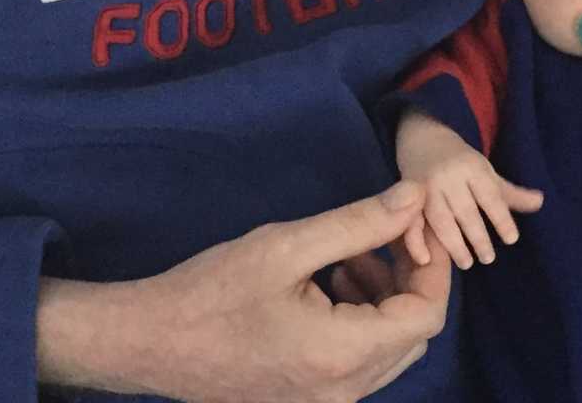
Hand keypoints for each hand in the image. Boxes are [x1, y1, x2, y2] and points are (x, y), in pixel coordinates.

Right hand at [36, 182, 449, 401]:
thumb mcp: (287, 245)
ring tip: (351, 255)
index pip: (427, 315)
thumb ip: (359, 223)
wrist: (149, 341)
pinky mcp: (309, 400)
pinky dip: (362, 320)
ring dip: (386, 297)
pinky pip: (361, 363)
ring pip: (389, 349)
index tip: (415, 223)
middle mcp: (345, 391)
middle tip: (386, 232)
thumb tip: (415, 198)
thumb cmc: (213, 290)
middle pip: (413, 334)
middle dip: (411, 278)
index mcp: (343, 354)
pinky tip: (331, 283)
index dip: (433, 265)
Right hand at [395, 109, 542, 269]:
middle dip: (478, 237)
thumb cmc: (460, 161)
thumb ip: (509, 192)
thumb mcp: (486, 171)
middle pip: (465, 210)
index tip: (511, 239)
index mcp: (471, 167)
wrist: (421, 137)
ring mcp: (424, 187)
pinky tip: (426, 260)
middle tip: (489, 258)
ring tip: (467, 263)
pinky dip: (415, 242)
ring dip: (453, 245)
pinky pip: (410, 222)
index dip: (501, 219)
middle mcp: (448, 176)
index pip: (489, 196)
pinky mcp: (406, 197)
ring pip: (440, 220)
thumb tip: (541, 202)